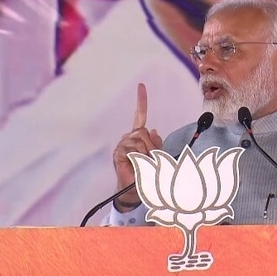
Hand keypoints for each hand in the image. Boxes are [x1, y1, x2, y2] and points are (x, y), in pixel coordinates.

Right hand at [113, 83, 162, 211]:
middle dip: (152, 145)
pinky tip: (136, 164)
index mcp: (138, 136)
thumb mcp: (158, 156)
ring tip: (144, 163)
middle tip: (152, 158)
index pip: (140, 115)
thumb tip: (154, 130)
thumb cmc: (147, 173)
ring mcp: (122, 145)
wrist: (136, 189)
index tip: (141, 86)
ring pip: (140, 139)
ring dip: (147, 152)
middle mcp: (128, 138)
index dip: (141, 101)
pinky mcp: (118, 153)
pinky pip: (133, 148)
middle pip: (143, 131)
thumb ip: (157, 143)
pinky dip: (139, 157)